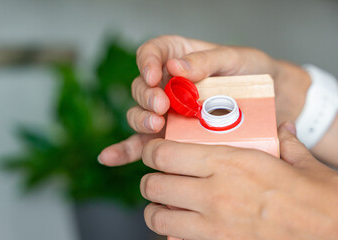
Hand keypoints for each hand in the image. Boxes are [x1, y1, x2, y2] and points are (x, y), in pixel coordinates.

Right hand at [98, 35, 310, 165]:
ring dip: (141, 121)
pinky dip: (125, 150)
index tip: (154, 75)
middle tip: (162, 106)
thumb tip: (178, 67)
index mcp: (178, 57)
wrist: (272, 99)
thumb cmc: (253, 72)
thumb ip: (206, 60)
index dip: (146, 63)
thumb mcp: (235, 59)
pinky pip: (143, 142)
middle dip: (146, 97)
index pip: (151, 53)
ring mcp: (167, 111)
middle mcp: (167, 84)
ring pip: (140, 114)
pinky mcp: (171, 135)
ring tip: (157, 126)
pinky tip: (110, 158)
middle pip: (141, 87)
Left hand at [140, 122, 337, 238]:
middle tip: (159, 178)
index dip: (151, 151)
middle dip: (150, 181)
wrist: (334, 235)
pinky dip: (173, 235)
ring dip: (157, 209)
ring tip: (167, 204)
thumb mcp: (301, 163)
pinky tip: (185, 228)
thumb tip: (285, 129)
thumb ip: (286, 142)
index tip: (153, 151)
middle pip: (154, 185)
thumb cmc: (319, 199)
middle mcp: (214, 193)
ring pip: (158, 217)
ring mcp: (214, 226)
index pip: (165, 153)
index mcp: (229, 163)